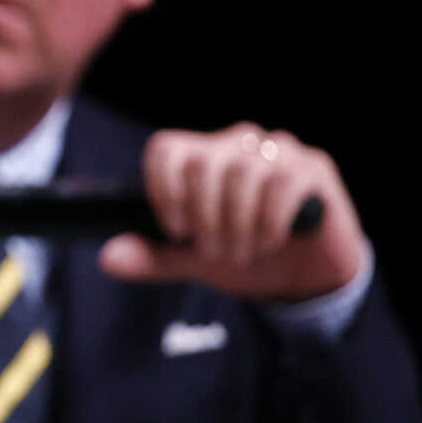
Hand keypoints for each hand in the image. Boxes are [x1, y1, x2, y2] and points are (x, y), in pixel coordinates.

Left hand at [100, 123, 366, 301]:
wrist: (304, 278)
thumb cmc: (244, 256)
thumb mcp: (192, 262)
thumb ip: (152, 257)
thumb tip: (108, 259)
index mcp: (201, 157)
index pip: (166, 148)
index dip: (164, 189)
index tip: (176, 229)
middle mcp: (237, 144)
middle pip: (202, 161)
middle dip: (204, 217)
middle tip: (215, 252)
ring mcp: (277, 151)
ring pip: (242, 171)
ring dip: (237, 223)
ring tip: (241, 253)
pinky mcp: (312, 167)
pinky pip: (283, 182)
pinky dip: (270, 220)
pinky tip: (270, 242)